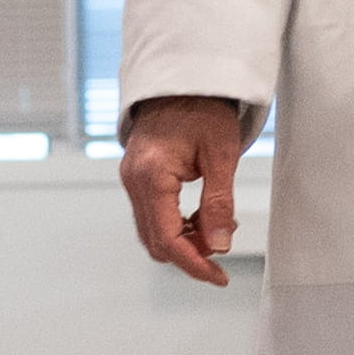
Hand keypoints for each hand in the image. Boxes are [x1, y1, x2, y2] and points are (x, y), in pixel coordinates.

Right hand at [121, 95, 252, 288]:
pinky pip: (152, 215)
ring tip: (216, 231)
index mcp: (151, 176)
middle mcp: (133, 181)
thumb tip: (219, 246)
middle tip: (222, 255)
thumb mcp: (221, 154)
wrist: (183, 78)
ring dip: (183, 241)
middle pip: (156, 242)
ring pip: (152, 231)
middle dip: (189, 255)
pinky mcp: (137, 177)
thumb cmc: (203, 108)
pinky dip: (176, 226)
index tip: (219, 277)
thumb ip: (219, 203)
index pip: (168, 239)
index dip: (194, 264)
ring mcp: (131, 179)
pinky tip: (201, 218)